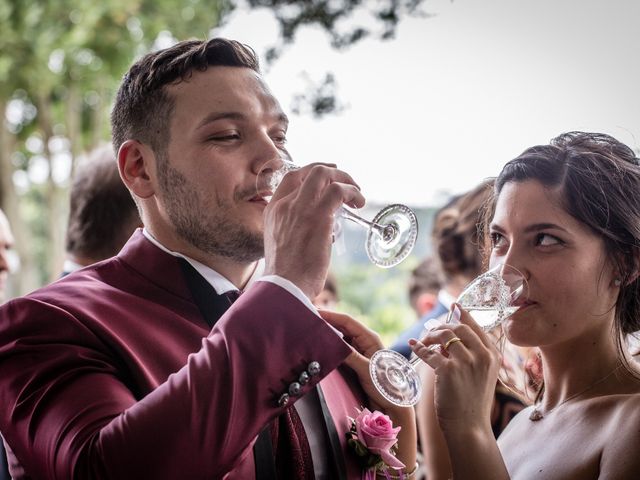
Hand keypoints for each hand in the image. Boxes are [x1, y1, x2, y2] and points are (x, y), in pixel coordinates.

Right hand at [263, 163, 364, 298]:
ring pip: (325, 175)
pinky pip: (339, 191)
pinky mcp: (319, 216)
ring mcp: (301, 208)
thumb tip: (321, 229)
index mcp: (273, 210)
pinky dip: (353, 192)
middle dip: (334, 172)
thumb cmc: (286, 276)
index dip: (312, 172)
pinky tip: (359, 203)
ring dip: (347, 181)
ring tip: (357, 196)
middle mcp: (285, 204)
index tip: (328, 177)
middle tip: (347, 183)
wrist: (284, 287)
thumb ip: (295, 229)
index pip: (292, 178)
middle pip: (311, 171)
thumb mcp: (282, 244)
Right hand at [321, 309, 417, 469]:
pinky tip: (321, 348)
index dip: (331, 315)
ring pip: (340, 338)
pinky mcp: (355, 361)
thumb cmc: (385, 385)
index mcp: (370, 338)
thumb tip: (331, 345)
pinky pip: (341, 350)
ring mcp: (360, 351)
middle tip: (310, 322)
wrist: (393, 404)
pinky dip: (331, 348)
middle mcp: (364, 341)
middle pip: (342, 327)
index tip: (315, 313)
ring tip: (313, 333)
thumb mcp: (367, 369)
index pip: (347, 321)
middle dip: (327, 323)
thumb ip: (350, 356)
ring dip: (328, 336)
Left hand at [410, 305, 500, 433]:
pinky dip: (419, 348)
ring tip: (424, 341)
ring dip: (431, 336)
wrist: (469, 427)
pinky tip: (414, 347)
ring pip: (444, 335)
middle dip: (443, 326)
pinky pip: (430, 352)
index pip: (477, 327)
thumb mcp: (481, 375)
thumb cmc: (472, 402)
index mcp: (492, 356)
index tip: (455, 305)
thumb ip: (471, 355)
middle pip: (459, 327)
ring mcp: (466, 362)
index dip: (464, 314)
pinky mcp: (448, 370)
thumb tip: (447, 339)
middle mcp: (482, 356)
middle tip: (432, 331)